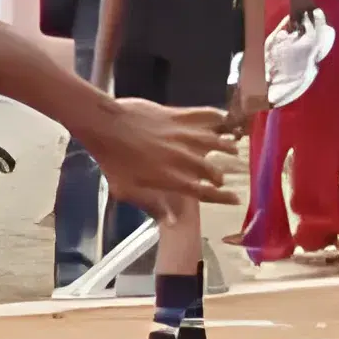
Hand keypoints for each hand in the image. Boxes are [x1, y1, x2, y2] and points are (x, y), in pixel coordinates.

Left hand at [62, 88, 245, 215]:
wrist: (103, 126)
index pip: (203, 192)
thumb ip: (151, 205)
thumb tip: (172, 222)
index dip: (222, 197)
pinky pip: (204, 115)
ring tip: (233, 149)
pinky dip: (217, 117)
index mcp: (170, 178)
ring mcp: (181, 135)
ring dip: (226, 147)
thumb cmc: (111, 160)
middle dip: (221, 176)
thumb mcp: (125, 190)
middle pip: (212, 170)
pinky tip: (224, 119)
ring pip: (214, 142)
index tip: (235, 199)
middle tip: (222, 177)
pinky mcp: (177, 115)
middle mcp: (181, 158)